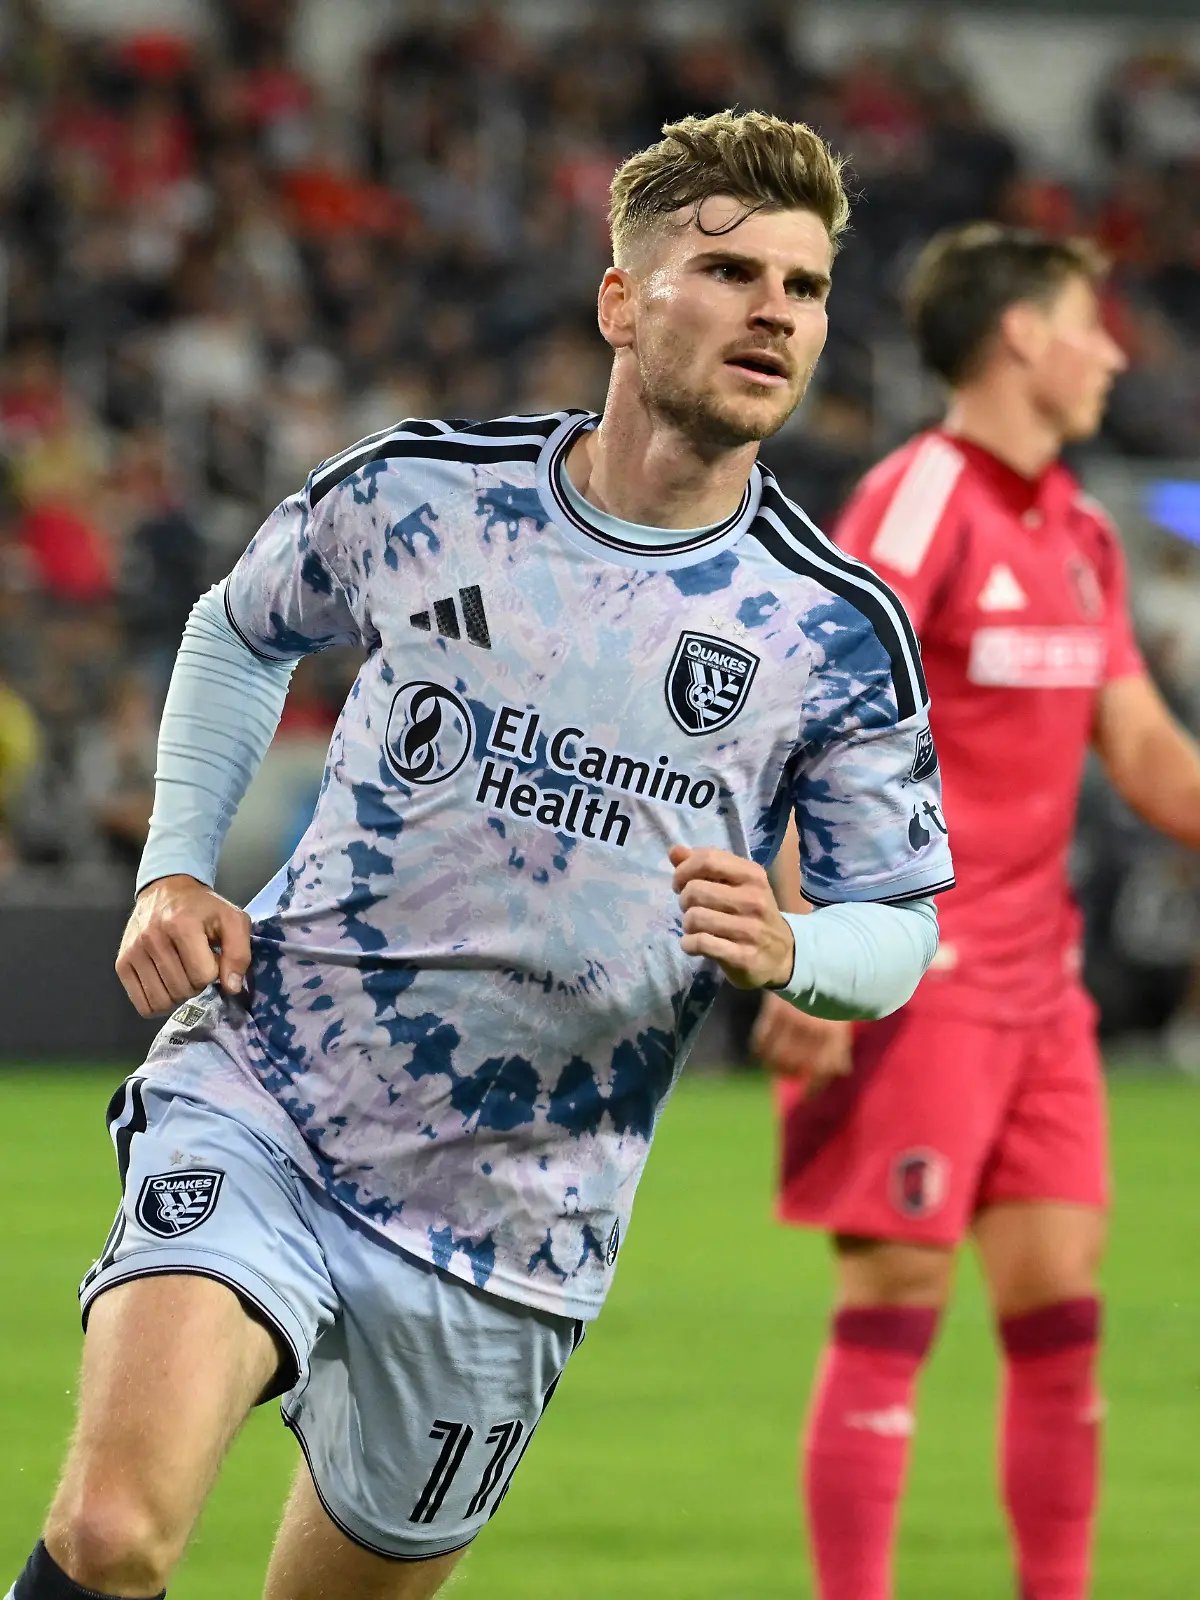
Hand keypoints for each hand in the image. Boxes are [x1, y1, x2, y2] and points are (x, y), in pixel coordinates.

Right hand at [116, 874, 251, 1018]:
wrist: (165, 890)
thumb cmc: (202, 907)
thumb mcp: (232, 919)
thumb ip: (239, 952)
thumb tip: (232, 987)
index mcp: (182, 924)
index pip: (203, 975)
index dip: (214, 973)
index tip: (212, 959)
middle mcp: (153, 937)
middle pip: (182, 989)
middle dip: (197, 985)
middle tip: (197, 967)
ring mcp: (134, 951)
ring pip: (162, 1000)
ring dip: (178, 996)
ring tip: (182, 976)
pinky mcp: (122, 963)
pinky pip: (142, 1004)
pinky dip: (158, 1003)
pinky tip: (166, 986)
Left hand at [669, 845, 793, 989]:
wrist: (782, 955)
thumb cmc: (752, 914)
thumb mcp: (736, 885)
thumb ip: (705, 866)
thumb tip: (675, 851)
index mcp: (753, 875)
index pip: (708, 860)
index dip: (684, 870)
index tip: (680, 883)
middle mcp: (754, 900)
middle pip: (695, 890)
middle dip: (684, 901)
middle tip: (691, 909)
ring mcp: (751, 930)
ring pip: (695, 917)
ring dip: (687, 925)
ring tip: (695, 928)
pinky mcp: (743, 957)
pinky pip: (701, 943)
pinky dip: (688, 944)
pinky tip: (694, 944)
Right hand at [751, 993, 852, 1092]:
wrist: (807, 965)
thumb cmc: (827, 997)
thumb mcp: (839, 1021)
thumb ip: (839, 1047)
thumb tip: (842, 1072)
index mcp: (834, 1032)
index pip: (823, 1068)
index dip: (815, 1085)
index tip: (807, 1097)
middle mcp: (814, 1028)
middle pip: (796, 1064)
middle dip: (791, 1074)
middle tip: (789, 1075)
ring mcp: (792, 1019)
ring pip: (777, 1055)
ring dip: (774, 1065)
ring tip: (775, 1067)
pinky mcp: (774, 1010)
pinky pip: (762, 1040)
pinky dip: (760, 1049)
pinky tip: (762, 1052)